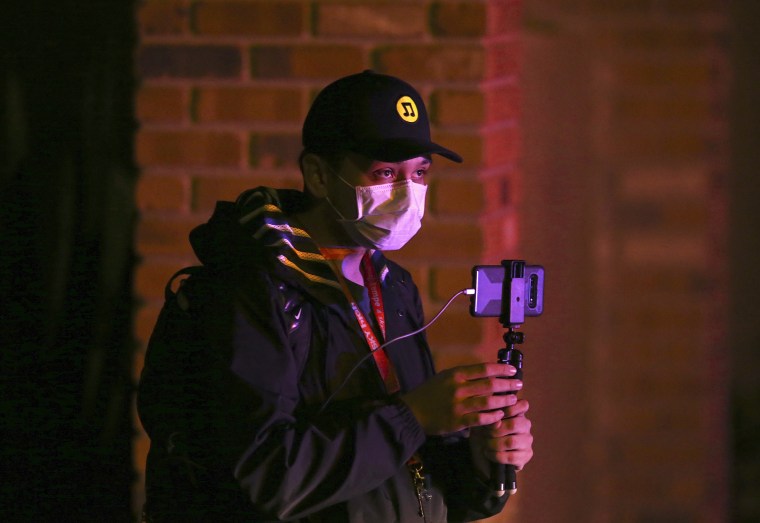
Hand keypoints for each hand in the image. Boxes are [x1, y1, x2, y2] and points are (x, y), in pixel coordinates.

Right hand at [399, 363, 522, 434]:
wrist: (413, 411)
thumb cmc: (430, 392)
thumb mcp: (445, 377)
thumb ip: (464, 375)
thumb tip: (486, 373)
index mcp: (456, 374)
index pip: (484, 369)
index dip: (501, 369)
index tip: (512, 370)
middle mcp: (459, 388)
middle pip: (490, 384)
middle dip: (507, 384)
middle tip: (518, 385)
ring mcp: (459, 405)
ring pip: (488, 401)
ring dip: (504, 400)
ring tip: (513, 400)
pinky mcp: (458, 421)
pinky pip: (480, 419)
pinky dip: (493, 417)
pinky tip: (500, 415)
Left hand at [470, 399, 532, 473]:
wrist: (481, 453)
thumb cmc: (483, 432)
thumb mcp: (483, 421)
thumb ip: (490, 417)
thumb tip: (497, 422)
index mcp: (517, 412)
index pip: (523, 405)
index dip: (509, 409)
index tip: (496, 414)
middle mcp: (525, 425)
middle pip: (514, 424)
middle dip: (495, 430)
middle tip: (485, 434)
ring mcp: (527, 441)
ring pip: (511, 442)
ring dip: (494, 444)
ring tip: (486, 445)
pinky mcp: (526, 456)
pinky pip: (511, 457)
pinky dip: (495, 455)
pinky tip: (488, 453)